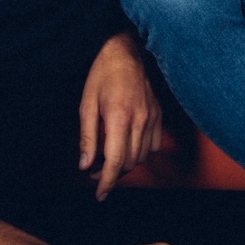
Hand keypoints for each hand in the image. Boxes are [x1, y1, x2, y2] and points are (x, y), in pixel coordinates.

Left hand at [79, 33, 162, 201]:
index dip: (107, 182)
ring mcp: (152, 117)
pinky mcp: (158, 114)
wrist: (127, 50)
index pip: (115, 161)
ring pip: (142, 156)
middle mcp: (140, 119)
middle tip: (94, 171)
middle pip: (129, 162)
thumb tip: (85, 165)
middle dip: (112, 174)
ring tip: (108, 158)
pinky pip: (153, 146)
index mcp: (119, 117)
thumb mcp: (87, 104)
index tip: (100, 194)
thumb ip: (87, 137)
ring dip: (125, 164)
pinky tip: (127, 146)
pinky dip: (140, 153)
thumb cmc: (103, 74)